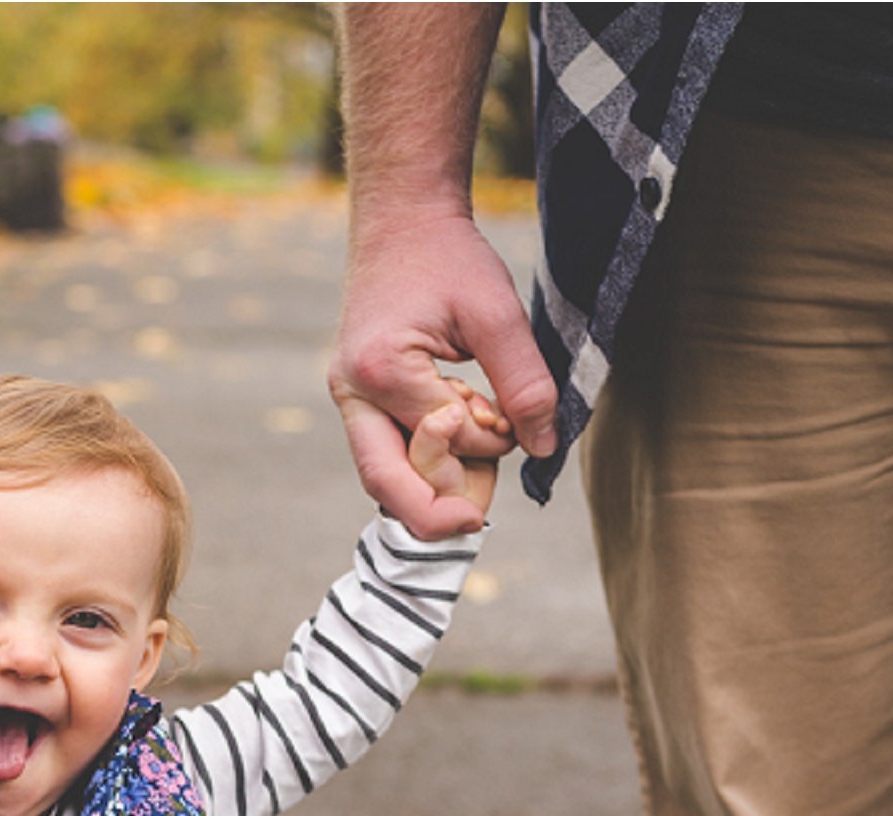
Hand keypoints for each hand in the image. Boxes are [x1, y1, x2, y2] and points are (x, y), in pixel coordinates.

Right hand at [331, 210, 556, 536]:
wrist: (402, 219)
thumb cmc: (448, 257)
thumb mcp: (498, 314)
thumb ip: (525, 383)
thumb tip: (543, 445)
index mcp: (381, 370)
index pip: (445, 439)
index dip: (492, 441)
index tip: (518, 421)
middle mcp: (351, 391)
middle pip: (385, 484)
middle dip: (434, 511)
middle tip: (475, 519)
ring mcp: (348, 396)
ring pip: (382, 475)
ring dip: (431, 483)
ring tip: (476, 461)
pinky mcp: (357, 396)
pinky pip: (385, 450)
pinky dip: (422, 460)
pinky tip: (456, 433)